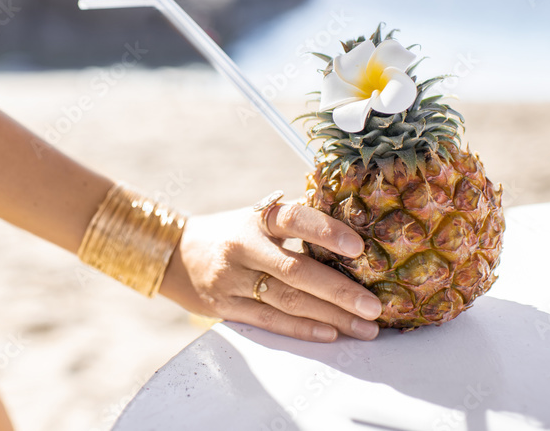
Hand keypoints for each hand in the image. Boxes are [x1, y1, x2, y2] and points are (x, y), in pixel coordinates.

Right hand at [159, 201, 381, 341]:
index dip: (325, 231)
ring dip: (331, 316)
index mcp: (255, 219)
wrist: (175, 255)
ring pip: (287, 301)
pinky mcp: (226, 308)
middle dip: (339, 291)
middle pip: (295, 271)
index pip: (293, 220)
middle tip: (374, 305)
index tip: (358, 247)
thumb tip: (351, 218)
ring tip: (365, 327)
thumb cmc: (231, 233)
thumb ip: (295, 218)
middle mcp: (243, 248)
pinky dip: (303, 329)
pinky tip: (331, 334)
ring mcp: (232, 281)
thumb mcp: (256, 216)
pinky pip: (270, 321)